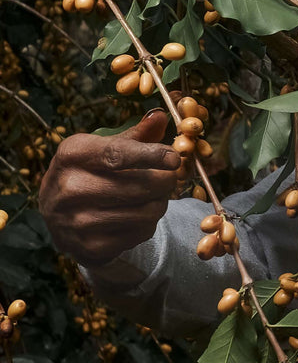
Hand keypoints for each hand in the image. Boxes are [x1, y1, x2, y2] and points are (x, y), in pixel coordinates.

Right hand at [39, 110, 180, 266]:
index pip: (118, 155)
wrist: (58, 214)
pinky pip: (140, 233)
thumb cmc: (90, 171)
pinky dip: (149, 224)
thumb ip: (136, 134)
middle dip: (165, 182)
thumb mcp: (104, 147)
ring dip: (160, 203)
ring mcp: (76, 220)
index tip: (175, 158)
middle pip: (139, 186)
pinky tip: (140, 215)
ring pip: (144, 212)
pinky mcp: (89, 246)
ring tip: (156, 197)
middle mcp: (68, 187)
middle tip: (169, 179)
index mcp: (72, 154)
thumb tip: (161, 116)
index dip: (152, 156)